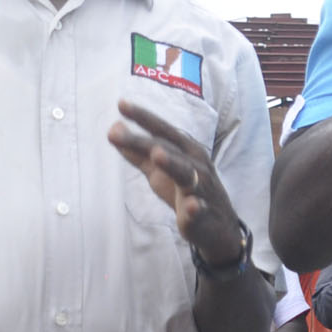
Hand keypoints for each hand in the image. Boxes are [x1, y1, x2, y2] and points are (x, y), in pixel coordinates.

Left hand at [108, 99, 243, 266]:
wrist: (217, 227)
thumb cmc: (185, 192)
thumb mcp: (158, 172)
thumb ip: (137, 153)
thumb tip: (114, 129)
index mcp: (186, 151)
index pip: (162, 131)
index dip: (143, 118)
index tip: (121, 104)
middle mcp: (196, 164)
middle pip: (167, 149)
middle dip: (143, 141)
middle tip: (115, 132)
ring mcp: (201, 188)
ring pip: (186, 174)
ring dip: (172, 164)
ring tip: (157, 155)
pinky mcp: (202, 213)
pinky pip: (198, 209)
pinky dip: (195, 208)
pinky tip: (190, 206)